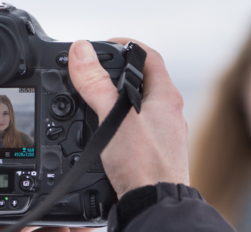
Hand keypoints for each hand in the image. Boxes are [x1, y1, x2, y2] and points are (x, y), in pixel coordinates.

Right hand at [68, 38, 189, 198]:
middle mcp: (169, 114)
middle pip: (142, 80)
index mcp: (166, 98)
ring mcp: (163, 134)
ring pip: (138, 105)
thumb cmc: (145, 166)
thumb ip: (97, 84)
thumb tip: (82, 52)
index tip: (104, 46)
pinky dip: (119, 122)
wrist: (155, 205)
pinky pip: (136, 127)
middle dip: (117, 72)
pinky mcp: (155, 152)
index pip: (150, 56)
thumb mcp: (114, 118)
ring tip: (94, 99)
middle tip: (94, 72)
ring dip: (117, 98)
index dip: (127, 45)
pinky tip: (105, 131)